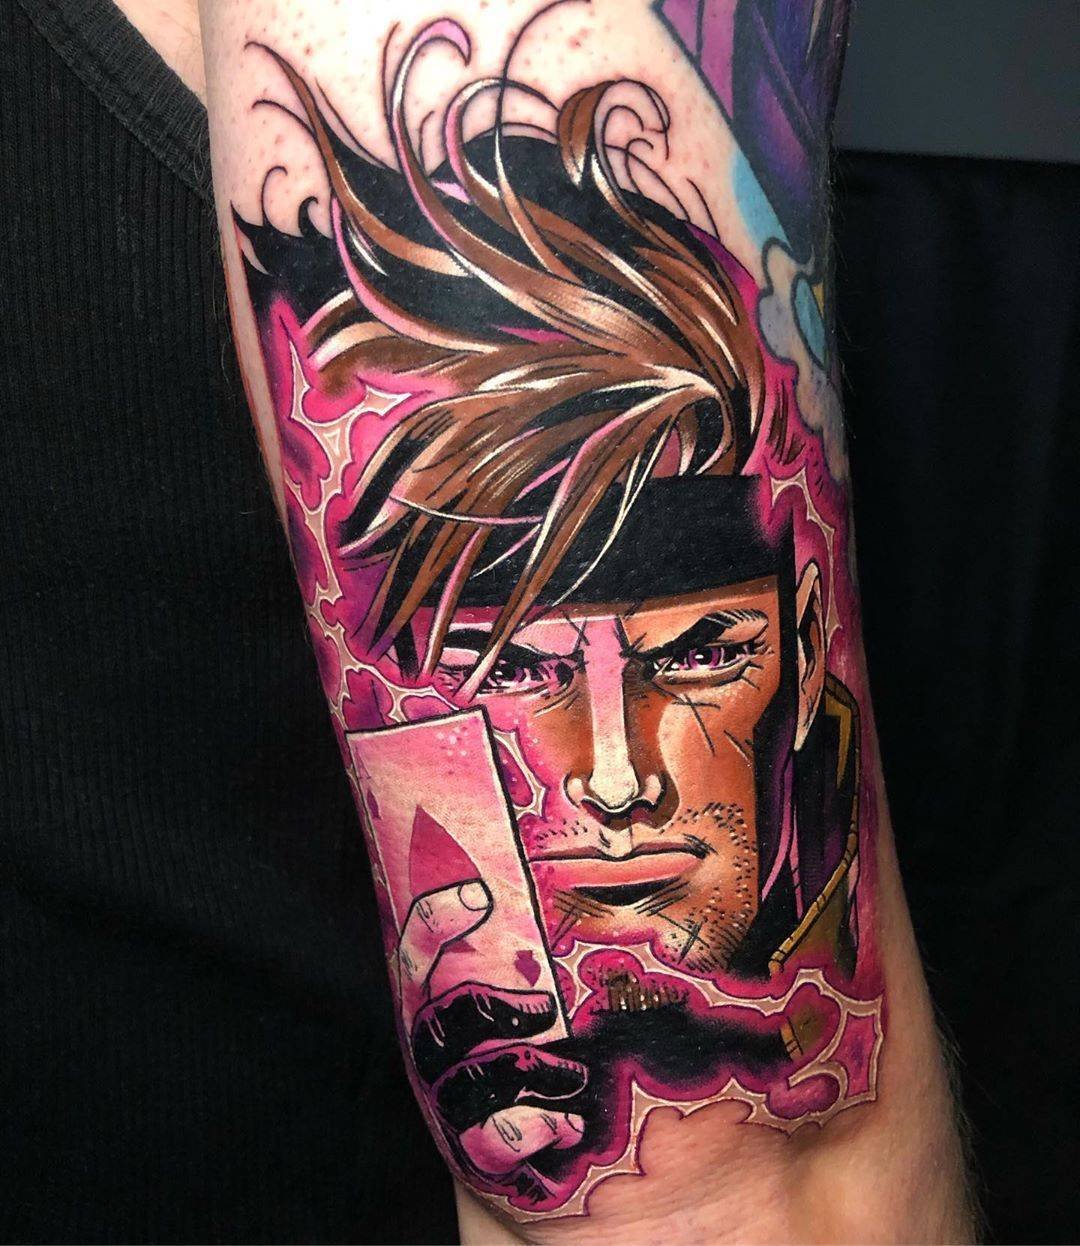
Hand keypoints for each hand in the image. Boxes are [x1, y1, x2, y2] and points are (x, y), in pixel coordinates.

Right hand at [396, 880, 587, 1175]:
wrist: (572, 1154)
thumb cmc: (578, 1043)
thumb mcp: (566, 981)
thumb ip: (567, 929)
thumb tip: (647, 860)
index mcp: (448, 994)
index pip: (420, 949)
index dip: (436, 919)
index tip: (481, 896)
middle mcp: (439, 1047)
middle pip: (434, 1024)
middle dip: (495, 1011)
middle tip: (550, 1007)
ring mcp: (454, 1101)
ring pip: (466, 1085)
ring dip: (530, 1075)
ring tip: (577, 1075)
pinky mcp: (479, 1152)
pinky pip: (491, 1145)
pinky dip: (535, 1132)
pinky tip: (571, 1125)